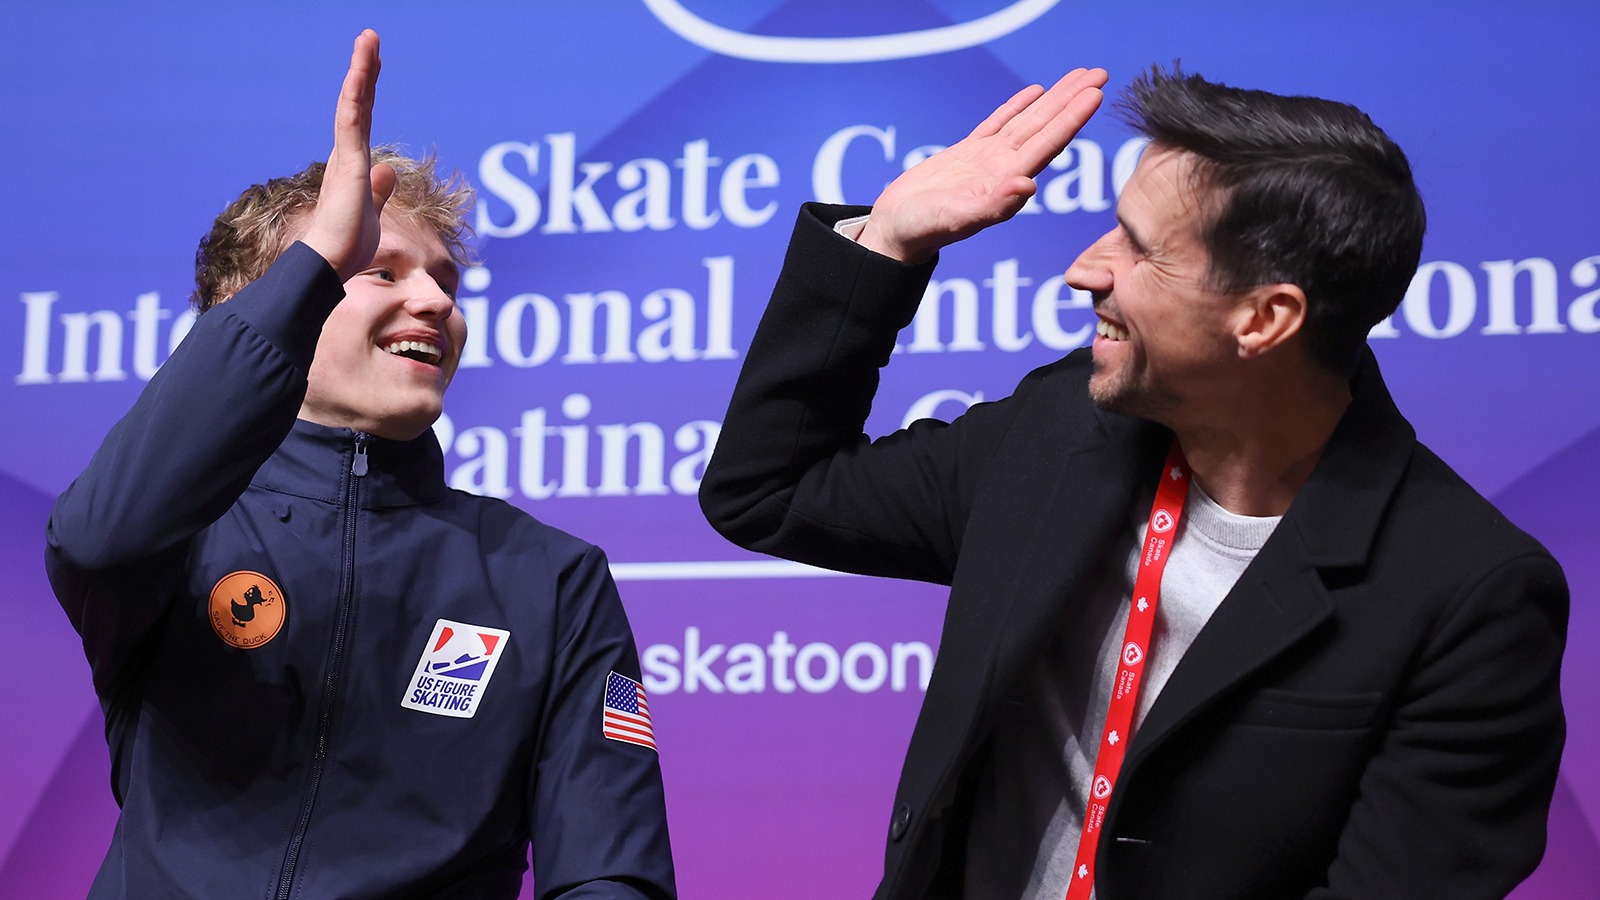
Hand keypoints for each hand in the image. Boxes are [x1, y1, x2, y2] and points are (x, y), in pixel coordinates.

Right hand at [299, 29, 394, 280]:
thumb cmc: (346, 246)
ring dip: (361, 69)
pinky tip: (362, 67)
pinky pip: (351, 119)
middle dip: (365, 71)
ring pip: (353, 103)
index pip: (361, 119)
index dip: (367, 91)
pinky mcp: (349, 162)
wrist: (329, 264)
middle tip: (371, 39)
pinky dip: (356, 92)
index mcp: (351, 165)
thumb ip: (378, 191)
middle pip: (357, 103)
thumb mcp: (371, 212)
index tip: (373, 66)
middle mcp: (345, 155)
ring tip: (369, 38)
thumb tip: (388, 172)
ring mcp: (346, 156)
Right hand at [858, 67, 1107, 262]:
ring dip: (1054, 99)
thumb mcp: (957, 218)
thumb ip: (994, 205)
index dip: (1073, 117)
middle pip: (1046, 126)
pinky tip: (1035, 92)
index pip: (1049, 143)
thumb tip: (1028, 185)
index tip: (1095, 93)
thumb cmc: (923, 229)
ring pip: (1028, 121)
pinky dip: (1018, 106)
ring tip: (1079, 76)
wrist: (897, 231)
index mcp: (1007, 181)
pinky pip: (999, 123)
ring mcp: (987, 159)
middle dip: (1073, 100)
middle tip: (1100, 73)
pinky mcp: (967, 153)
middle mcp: (1004, 167)